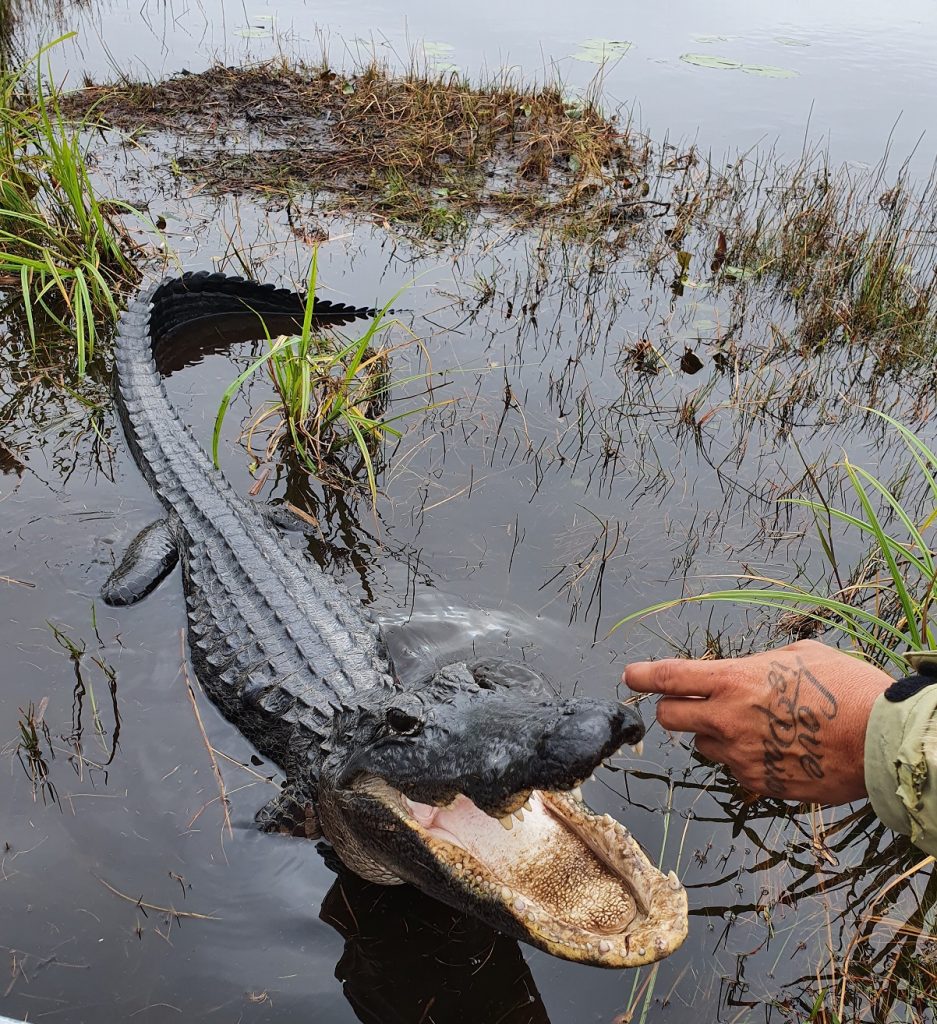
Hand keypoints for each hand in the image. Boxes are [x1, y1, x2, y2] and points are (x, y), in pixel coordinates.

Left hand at [624, 639, 892, 804]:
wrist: (881, 740)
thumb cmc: (848, 689)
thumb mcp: (802, 656)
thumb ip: (763, 664)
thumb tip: (758, 670)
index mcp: (733, 681)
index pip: (670, 677)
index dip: (643, 675)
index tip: (630, 675)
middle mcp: (728, 719)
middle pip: (670, 718)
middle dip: (674, 710)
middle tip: (692, 705)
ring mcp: (741, 756)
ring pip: (704, 748)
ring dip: (716, 737)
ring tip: (757, 728)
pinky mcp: (759, 784)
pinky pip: (737, 772)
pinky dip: (747, 761)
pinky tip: (778, 751)